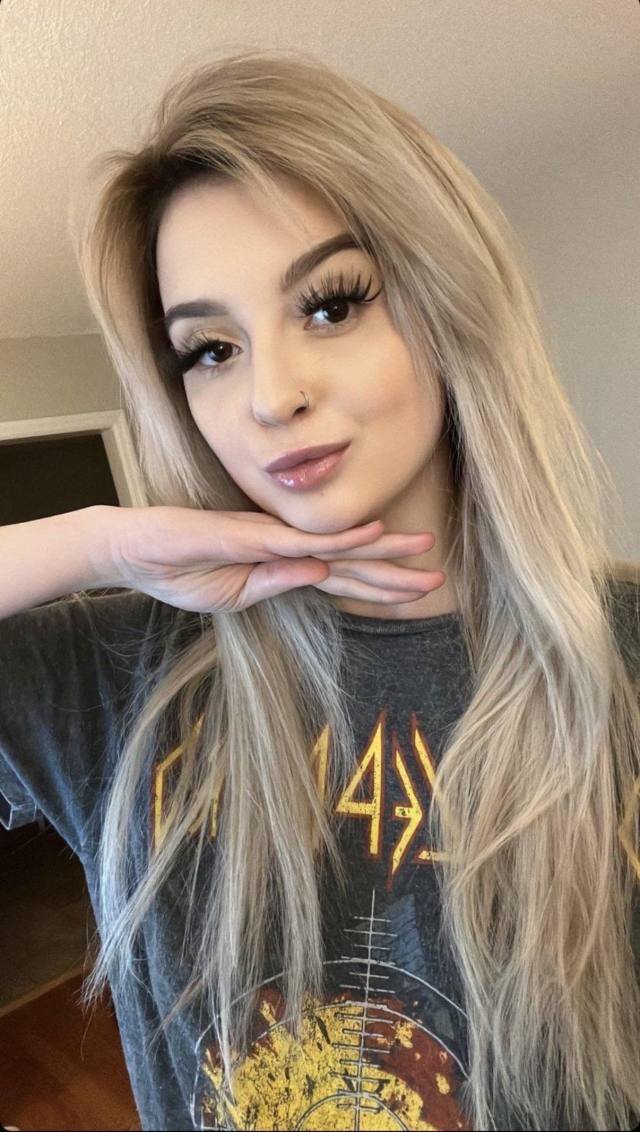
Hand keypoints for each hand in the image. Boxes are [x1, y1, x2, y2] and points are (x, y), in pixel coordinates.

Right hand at [108, 506, 443, 613]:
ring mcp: (268, 539)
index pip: (341, 578)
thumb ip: (276, 584)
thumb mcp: (232, 595)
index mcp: (282, 566)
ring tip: (421, 550)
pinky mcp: (249, 536)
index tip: (417, 590)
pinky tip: (368, 533)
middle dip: (394, 571)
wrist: (133, 552)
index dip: (379, 585)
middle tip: (438, 575)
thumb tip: (320, 576)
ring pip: (335, 546)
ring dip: (380, 549)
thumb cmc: (178, 572)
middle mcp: (284, 548)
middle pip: (350, 561)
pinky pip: (300, 540)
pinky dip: (336, 539)